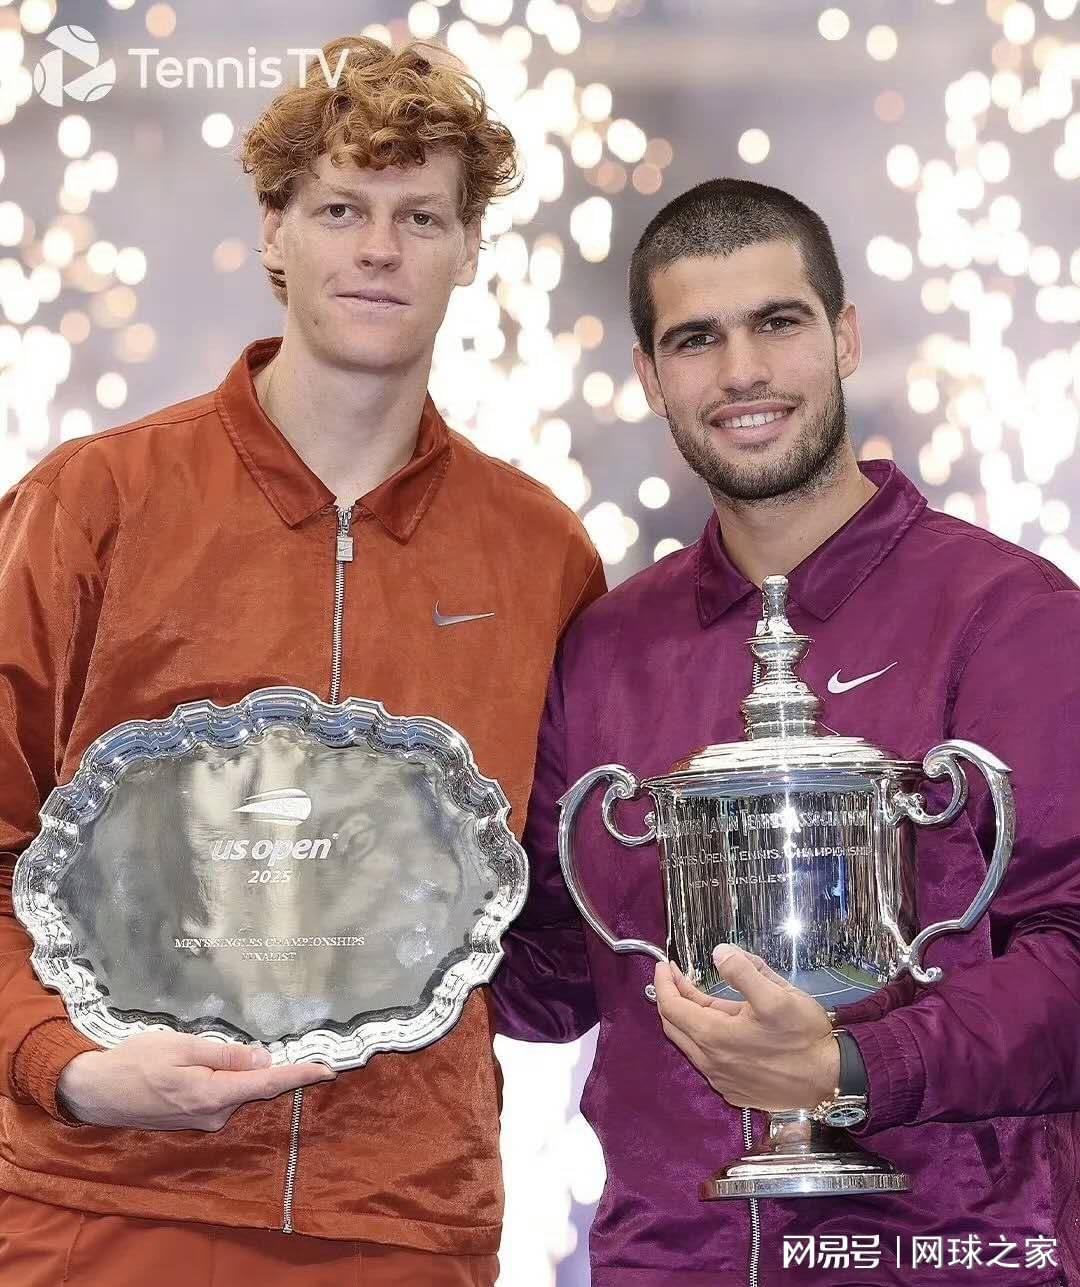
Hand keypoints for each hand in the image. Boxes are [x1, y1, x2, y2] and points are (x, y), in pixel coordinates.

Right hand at [57, 1030, 334, 1130]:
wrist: (97, 1092)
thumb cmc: (137, 1062)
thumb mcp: (183, 1047)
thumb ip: (225, 1055)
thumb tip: (263, 1061)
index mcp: (213, 1096)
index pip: (268, 1086)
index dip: (301, 1076)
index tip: (330, 1069)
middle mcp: (214, 1115)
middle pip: (256, 1089)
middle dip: (275, 1069)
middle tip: (296, 1046)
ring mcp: (203, 1121)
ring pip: (238, 1091)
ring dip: (246, 1073)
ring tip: (237, 1048)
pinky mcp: (193, 1118)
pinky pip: (223, 1096)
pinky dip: (230, 1080)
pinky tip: (220, 1064)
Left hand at [653, 944, 837, 1112]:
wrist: (830, 1080)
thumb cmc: (804, 1037)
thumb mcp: (777, 995)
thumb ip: (744, 971)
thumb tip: (719, 954)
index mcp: (714, 1037)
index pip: (671, 1007)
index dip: (664, 983)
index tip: (665, 965)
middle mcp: (711, 1063)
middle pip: (674, 1026)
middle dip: (671, 997)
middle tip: (678, 976)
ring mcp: (722, 1081)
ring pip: (690, 1044)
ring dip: (688, 1018)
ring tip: (699, 997)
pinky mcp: (735, 1091)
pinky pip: (707, 1061)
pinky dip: (703, 1039)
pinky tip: (721, 1027)